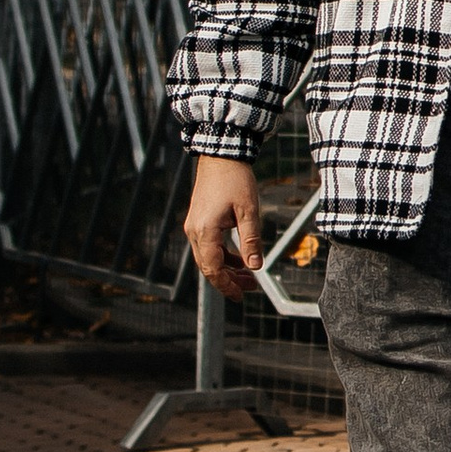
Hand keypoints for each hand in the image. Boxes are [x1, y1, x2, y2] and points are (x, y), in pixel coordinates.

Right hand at [184, 156, 261, 295]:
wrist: (221, 155)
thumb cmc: (235, 179)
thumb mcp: (248, 211)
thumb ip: (251, 241)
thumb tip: (256, 267)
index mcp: (205, 231)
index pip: (213, 269)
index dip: (227, 285)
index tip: (240, 296)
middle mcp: (194, 231)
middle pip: (208, 266)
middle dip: (229, 280)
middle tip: (251, 288)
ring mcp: (194, 226)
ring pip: (208, 257)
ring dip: (227, 268)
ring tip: (249, 276)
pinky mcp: (198, 220)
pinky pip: (209, 245)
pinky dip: (224, 255)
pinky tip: (240, 258)